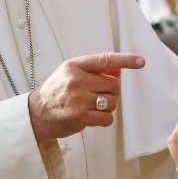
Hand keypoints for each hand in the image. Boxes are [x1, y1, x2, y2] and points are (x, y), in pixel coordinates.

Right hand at [28, 53, 144, 141]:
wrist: (36, 113)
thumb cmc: (57, 92)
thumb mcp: (71, 74)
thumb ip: (94, 70)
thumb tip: (118, 70)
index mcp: (75, 65)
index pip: (105, 59)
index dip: (125, 60)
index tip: (141, 62)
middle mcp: (76, 80)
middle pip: (114, 84)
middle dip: (110, 92)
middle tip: (97, 97)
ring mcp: (78, 98)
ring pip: (112, 101)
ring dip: (108, 107)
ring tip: (92, 107)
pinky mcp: (80, 116)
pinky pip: (107, 117)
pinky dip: (104, 119)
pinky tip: (92, 117)